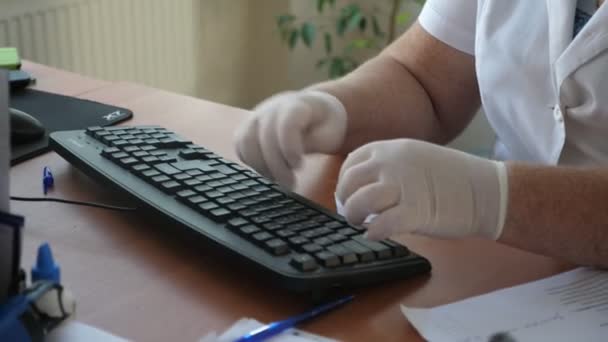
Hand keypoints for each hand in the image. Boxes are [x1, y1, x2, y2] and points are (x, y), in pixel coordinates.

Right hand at [234, 90, 346, 187]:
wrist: (315, 109)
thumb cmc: (326, 124)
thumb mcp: (330, 133)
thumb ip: (313, 143)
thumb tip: (292, 159)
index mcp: (296, 105)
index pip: (286, 124)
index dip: (290, 148)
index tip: (299, 166)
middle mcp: (271, 108)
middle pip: (264, 136)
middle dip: (276, 165)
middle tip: (291, 184)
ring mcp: (257, 116)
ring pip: (246, 141)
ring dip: (261, 166)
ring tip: (278, 180)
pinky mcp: (248, 127)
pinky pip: (240, 145)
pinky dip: (250, 162)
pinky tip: (267, 172)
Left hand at [336, 139, 507, 239]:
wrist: (486, 190)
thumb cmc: (452, 177)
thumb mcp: (416, 156)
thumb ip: (389, 165)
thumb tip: (364, 184)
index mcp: (392, 148)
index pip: (351, 163)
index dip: (344, 181)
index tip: (348, 194)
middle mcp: (392, 163)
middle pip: (349, 182)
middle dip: (345, 200)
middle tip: (352, 213)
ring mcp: (403, 186)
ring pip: (359, 202)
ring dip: (354, 216)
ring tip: (361, 223)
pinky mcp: (415, 212)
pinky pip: (381, 224)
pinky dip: (373, 232)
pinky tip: (375, 235)